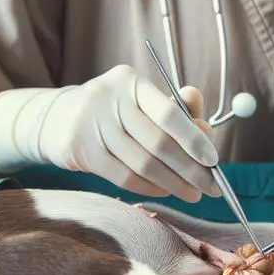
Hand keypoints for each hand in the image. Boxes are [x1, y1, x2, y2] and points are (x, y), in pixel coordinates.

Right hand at [0, 65, 222, 201]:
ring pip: (143, 164)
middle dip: (190, 169)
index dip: (194, 139)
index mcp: (129, 80)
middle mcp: (108, 98)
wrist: (59, 119)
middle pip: (158, 142)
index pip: (168, 112)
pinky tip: (165, 191)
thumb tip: (205, 127)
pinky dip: (150, 188)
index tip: (214, 160)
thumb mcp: (142, 100)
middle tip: (210, 186)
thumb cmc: (115, 111)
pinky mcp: (80, 150)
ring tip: (192, 193)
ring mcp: (91, 124)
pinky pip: (124, 177)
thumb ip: (176, 109)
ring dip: (173, 184)